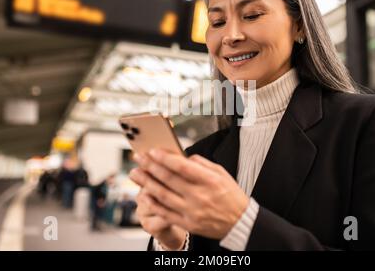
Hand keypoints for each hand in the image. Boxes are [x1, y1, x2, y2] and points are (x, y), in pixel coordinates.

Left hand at [130, 149, 248, 239]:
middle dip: (150, 166)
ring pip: (163, 195)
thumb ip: (202, 163)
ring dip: (146, 183)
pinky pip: (165, 212)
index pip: (182, 167)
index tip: (152, 151)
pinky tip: (143, 194)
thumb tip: (183, 157)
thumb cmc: (231, 196)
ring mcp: (192, 211)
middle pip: (169, 179)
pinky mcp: (187, 223)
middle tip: (138, 158)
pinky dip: (152, 203)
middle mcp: (199, 196)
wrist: (239, 223)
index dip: (165, 158)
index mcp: (209, 181)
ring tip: (135, 173)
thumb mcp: (221, 173)